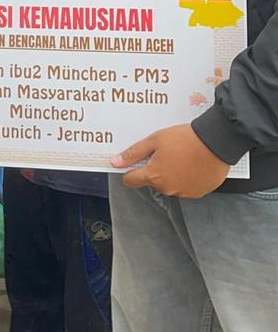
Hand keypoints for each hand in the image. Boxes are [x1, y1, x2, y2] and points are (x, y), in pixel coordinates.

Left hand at [111, 123, 229, 197]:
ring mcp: (183, 192)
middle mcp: (167, 188)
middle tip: (165, 153)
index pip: (131, 181)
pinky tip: (192, 164)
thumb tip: (115, 162)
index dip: (130, 172)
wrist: (216, 142)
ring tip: (181, 157)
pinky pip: (185, 187)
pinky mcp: (198, 193)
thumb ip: (133, 153)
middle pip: (152, 182)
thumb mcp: (155, 140)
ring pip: (169, 185)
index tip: (135, 164)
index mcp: (154, 176)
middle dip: (154, 169)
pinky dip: (186, 178)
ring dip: (171, 174)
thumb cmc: (185, 139)